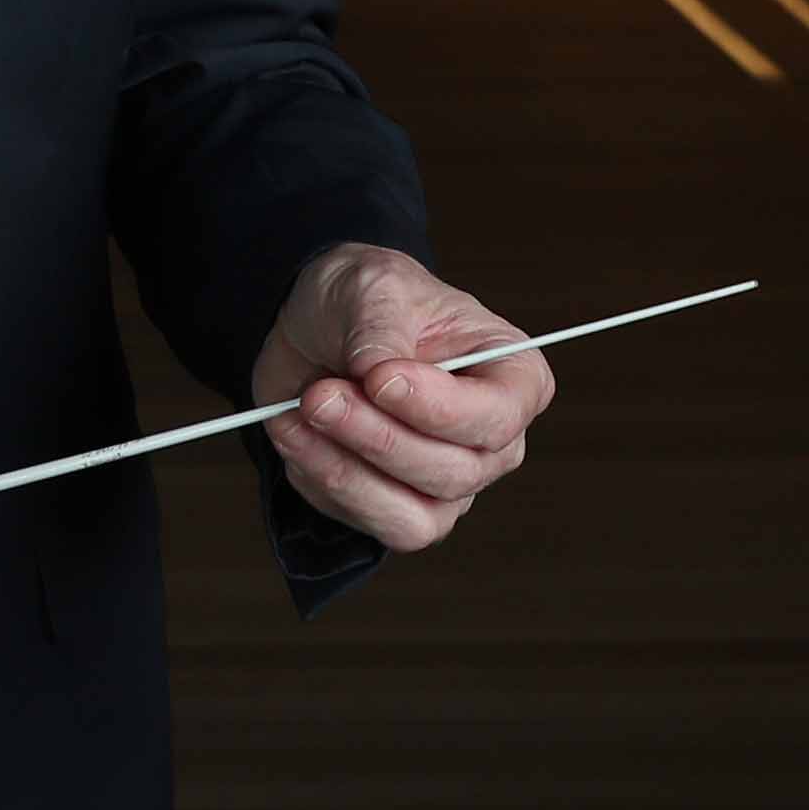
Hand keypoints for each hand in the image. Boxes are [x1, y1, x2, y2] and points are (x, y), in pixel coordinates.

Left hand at [250, 244, 549, 552]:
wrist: (315, 326)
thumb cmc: (366, 300)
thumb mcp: (374, 287)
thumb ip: (382, 332)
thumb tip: (378, 375)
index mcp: (512, 377)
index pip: (498, 416)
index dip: (440, 408)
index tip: (380, 378)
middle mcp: (492, 441)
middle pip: (455, 472)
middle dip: (379, 437)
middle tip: (321, 395)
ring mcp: (450, 484)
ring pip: (416, 518)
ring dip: (347, 471)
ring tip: (303, 413)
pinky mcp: (399, 508)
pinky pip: (369, 522)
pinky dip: (324, 483)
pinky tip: (295, 433)